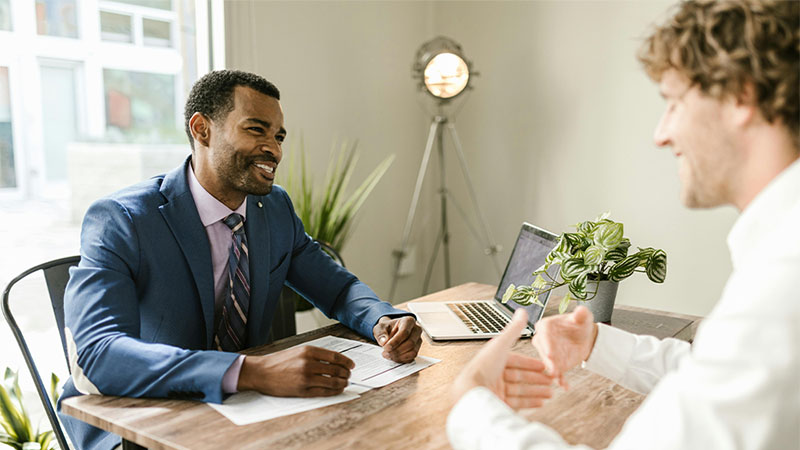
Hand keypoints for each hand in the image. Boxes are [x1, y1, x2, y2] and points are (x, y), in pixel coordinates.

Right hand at [237, 345, 354, 396]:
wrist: (261, 372)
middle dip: (346, 373)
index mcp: (308, 351)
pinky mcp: (303, 390)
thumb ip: (316, 355)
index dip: (347, 362)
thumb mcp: (298, 351)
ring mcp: (306, 378)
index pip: (335, 357)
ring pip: (333, 381)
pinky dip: (334, 391)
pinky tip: (337, 390)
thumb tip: (335, 361)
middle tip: (349, 375)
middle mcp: (308, 363)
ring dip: (342, 383)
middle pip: (336, 369)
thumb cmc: (279, 362)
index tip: (352, 365)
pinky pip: (324, 392)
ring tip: (345, 383)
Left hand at [372, 316, 422, 362]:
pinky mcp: (417, 349)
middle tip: (385, 353)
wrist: (389, 332)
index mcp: (409, 321)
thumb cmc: (386, 328)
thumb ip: (380, 333)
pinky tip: (393, 357)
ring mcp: (418, 341)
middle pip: (410, 343)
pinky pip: (411, 358)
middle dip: (396, 350)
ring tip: (388, 355)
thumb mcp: (380, 328)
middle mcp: (416, 330)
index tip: (386, 347)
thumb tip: (383, 342)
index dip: (395, 341)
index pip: (405, 332)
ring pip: (413, 352)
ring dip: (399, 356)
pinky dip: (401, 359)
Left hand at [452, 309, 553, 409]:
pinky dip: (531, 402)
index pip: (516, 361)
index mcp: (494, 360)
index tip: (544, 366)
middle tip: (552, 380)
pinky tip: (541, 402)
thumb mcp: (501, 344)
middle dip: (537, 379)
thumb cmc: (483, 367)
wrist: (472, 393)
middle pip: (520, 376)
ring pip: (521, 390)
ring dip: (537, 391)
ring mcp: (496, 390)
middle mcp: (494, 375)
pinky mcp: (498, 403)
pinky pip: (517, 403)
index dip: (531, 363)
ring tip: (551, 393)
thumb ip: (514, 330)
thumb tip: (522, 311)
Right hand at [532, 305, 597, 388]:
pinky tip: (565, 385)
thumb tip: (581, 311)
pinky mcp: (554, 365)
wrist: (583, 338)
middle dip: (548, 360)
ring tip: (558, 378)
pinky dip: (560, 380)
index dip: (546, 343)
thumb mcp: (583, 318)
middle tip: (553, 368)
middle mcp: (542, 340)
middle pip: (543, 350)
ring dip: (552, 371)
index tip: (550, 352)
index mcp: (546, 326)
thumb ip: (581, 314)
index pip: (543, 333)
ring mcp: (547, 354)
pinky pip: (556, 373)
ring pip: (548, 363)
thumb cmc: (580, 325)